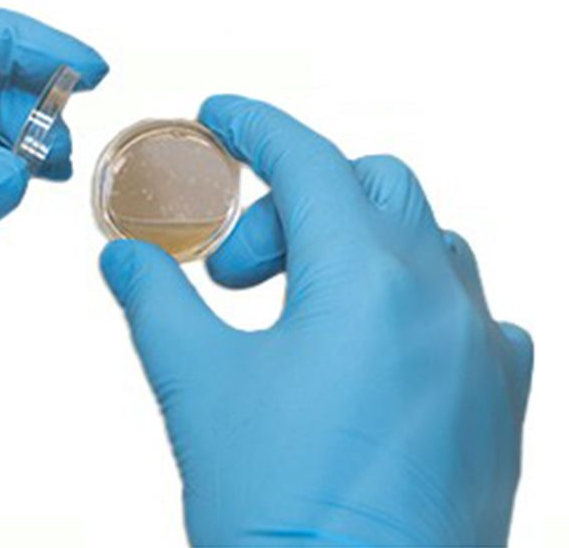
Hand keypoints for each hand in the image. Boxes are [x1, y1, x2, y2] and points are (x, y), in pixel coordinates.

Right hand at [101, 96, 531, 546]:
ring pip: (429, 241)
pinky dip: (416, 301)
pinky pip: (471, 313)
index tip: (221, 117)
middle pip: (373, 185)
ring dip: (358, 244)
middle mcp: (438, 300)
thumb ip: (156, 300)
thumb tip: (126, 258)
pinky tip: (373, 347)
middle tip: (235, 268)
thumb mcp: (196, 386)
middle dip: (295, 201)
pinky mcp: (499, 404)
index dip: (253, 126)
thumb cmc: (281, 513)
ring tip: (299, 306)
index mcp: (364, 280)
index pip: (306, 160)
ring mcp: (480, 351)